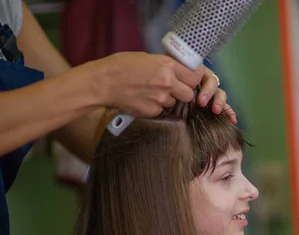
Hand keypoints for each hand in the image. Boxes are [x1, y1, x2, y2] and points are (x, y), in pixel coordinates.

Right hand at [89, 52, 236, 122]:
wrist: (103, 82)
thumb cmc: (122, 66)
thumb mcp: (147, 58)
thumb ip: (166, 66)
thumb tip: (180, 72)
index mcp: (167, 66)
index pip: (194, 77)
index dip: (192, 80)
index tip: (189, 80)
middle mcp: (167, 83)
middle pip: (189, 94)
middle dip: (183, 92)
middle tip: (172, 89)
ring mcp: (160, 99)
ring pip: (174, 103)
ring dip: (167, 99)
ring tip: (150, 92)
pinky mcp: (152, 111)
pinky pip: (161, 110)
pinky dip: (155, 107)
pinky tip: (143, 99)